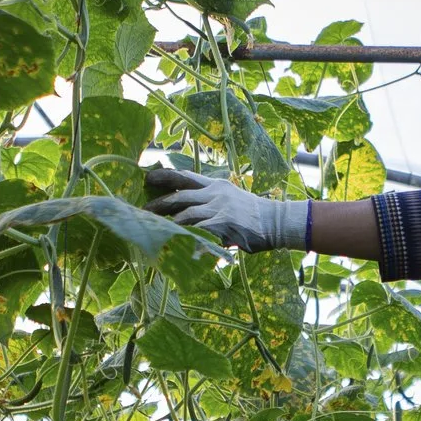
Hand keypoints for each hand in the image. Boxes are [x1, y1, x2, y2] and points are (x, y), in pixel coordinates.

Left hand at [143, 167, 305, 252]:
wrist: (278, 221)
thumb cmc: (254, 215)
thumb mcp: (231, 201)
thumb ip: (211, 205)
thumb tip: (192, 215)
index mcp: (215, 185)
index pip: (185, 177)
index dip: (165, 176)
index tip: (148, 177)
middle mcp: (214, 193)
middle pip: (179, 194)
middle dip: (158, 202)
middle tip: (142, 210)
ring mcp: (218, 208)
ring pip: (185, 212)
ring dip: (166, 221)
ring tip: (152, 229)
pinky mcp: (223, 224)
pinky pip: (199, 230)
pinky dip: (186, 237)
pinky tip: (175, 243)